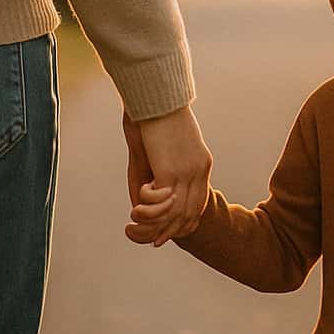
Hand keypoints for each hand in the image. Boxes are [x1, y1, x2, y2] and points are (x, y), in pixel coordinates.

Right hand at [122, 105, 211, 245]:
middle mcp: (200, 171)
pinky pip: (163, 204)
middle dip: (167, 233)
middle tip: (145, 239)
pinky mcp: (171, 171)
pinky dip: (148, 208)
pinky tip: (136, 203)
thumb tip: (140, 206)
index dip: (184, 223)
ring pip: (176, 214)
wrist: (154, 94)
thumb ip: (149, 180)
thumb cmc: (151, 117)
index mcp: (201, 164)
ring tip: (131, 226)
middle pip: (189, 215)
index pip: (200, 204)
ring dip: (153, 226)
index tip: (167, 233)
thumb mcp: (155, 154)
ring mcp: (188, 172)